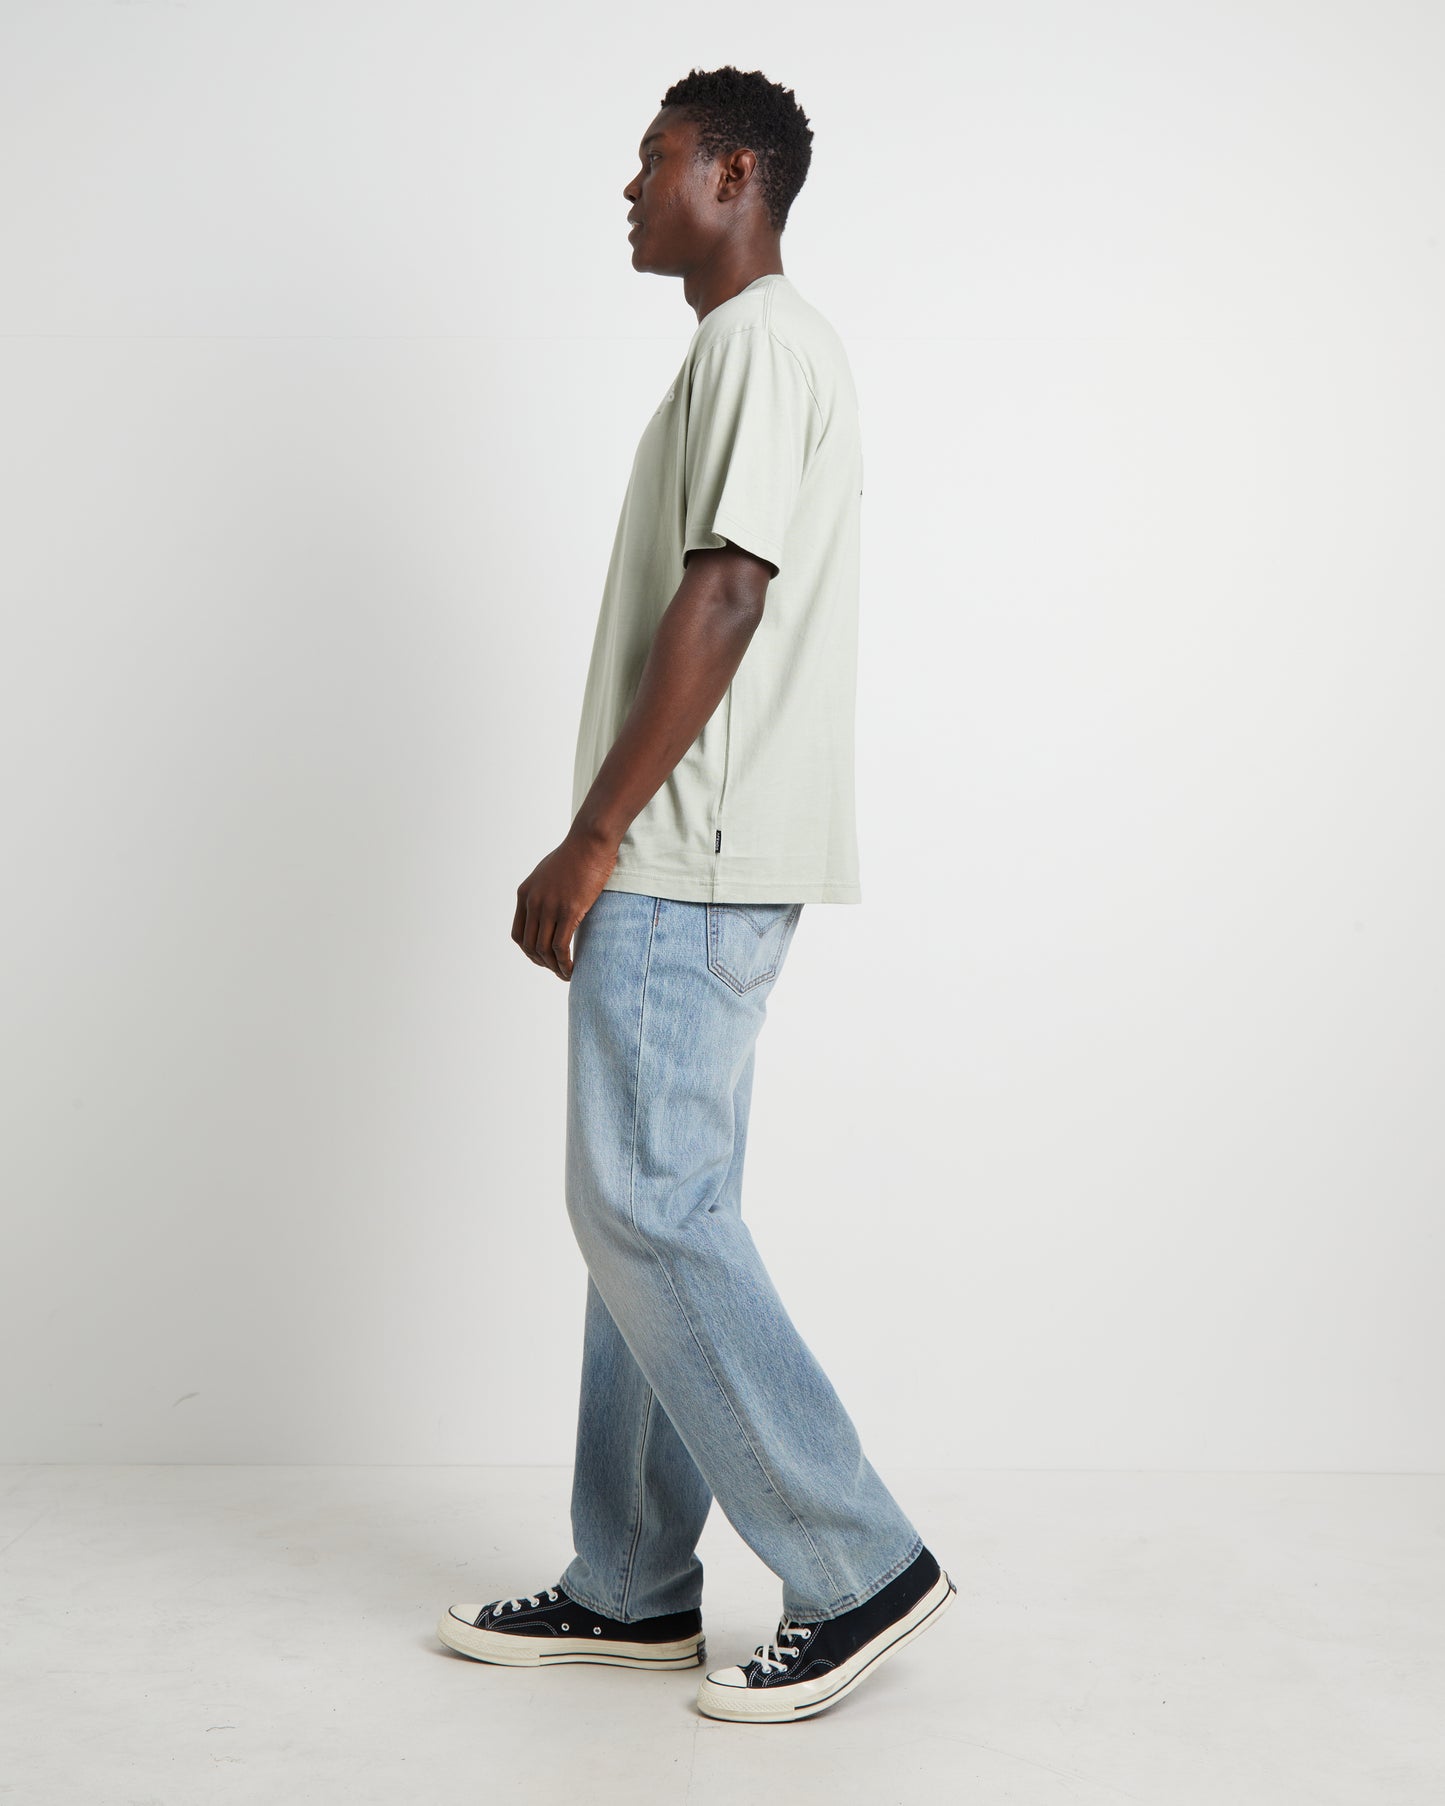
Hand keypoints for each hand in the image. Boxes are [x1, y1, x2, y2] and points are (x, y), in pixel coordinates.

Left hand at [512, 828, 618, 980]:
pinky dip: (564, 964)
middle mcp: (533, 902)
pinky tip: (572, 969)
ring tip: (565, 974)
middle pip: (530, 946)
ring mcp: (550, 907)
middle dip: (542, 964)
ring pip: (544, 950)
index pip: (519, 935)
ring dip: (554, 968)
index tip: (543, 959)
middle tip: (557, 970)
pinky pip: (561, 947)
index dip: (529, 952)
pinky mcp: (569, 910)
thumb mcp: (548, 872)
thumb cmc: (576, 854)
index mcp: (525, 894)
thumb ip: (543, 891)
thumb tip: (549, 908)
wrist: (591, 841)